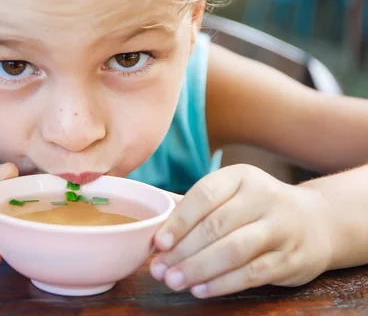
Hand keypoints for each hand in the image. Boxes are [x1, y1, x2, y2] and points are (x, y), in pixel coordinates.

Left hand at [150, 164, 334, 297]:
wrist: (316, 222)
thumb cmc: (255, 209)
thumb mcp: (230, 195)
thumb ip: (193, 207)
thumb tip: (149, 224)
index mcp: (240, 177)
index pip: (204, 195)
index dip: (179, 220)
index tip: (158, 242)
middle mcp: (263, 197)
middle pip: (216, 226)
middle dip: (183, 251)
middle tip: (159, 270)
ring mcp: (281, 227)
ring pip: (233, 250)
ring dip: (199, 269)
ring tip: (174, 282)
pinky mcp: (292, 258)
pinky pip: (253, 273)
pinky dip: (223, 283)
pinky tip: (201, 289)